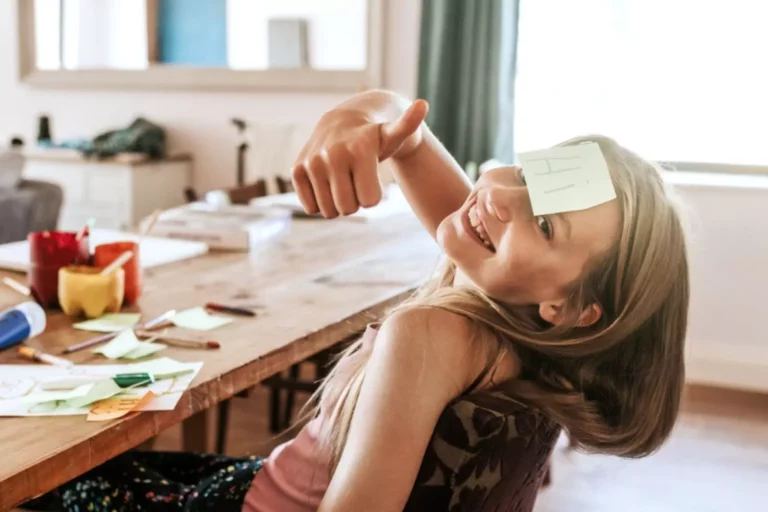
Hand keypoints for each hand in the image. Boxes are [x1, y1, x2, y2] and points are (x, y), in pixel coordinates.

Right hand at [291, 100, 428, 217]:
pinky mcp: (297, 169)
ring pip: (329, 211)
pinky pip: (311, 208)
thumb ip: (409, 124)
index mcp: (359, 149)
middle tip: (356, 179)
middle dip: (356, 200)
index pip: (370, 202)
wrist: (343, 121)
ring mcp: (312, 162)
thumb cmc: (375, 135)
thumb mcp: (394, 132)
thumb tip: (423, 104)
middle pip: (348, 208)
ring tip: (342, 179)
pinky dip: (320, 201)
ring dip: (338, 202)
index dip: (373, 194)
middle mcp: (333, 154)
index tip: (371, 175)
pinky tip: (327, 182)